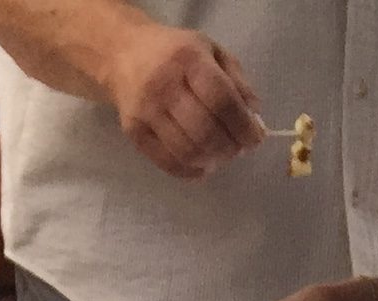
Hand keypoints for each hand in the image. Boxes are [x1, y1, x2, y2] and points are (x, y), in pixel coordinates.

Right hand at [104, 17, 264, 176]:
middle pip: (206, 131)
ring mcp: (146, 110)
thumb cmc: (176, 53)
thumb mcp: (211, 52)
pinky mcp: (134, 131)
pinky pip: (169, 163)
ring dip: (212, 160)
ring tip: (219, 153)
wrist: (123, 53)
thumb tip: (255, 120)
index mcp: (188, 58)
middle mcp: (164, 83)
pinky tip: (202, 163)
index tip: (254, 138)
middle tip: (236, 148)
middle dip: (230, 147)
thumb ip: (237, 82)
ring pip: (188, 151)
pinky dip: (192, 171)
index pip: (222, 100)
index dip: (243, 126)